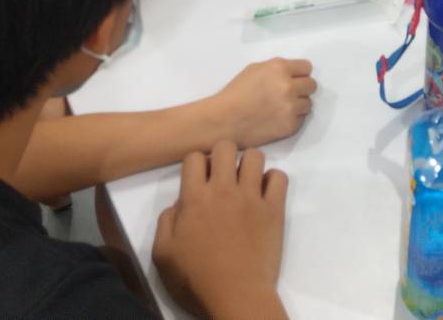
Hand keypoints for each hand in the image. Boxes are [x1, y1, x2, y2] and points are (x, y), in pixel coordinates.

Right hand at [153, 143, 288, 318]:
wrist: (236, 297)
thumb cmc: (196, 279)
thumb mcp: (163, 254)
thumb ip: (166, 222)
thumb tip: (178, 204)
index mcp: (194, 198)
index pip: (194, 157)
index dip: (195, 165)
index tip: (199, 180)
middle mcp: (223, 189)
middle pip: (226, 146)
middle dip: (222, 155)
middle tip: (222, 175)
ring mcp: (251, 197)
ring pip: (255, 156)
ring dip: (249, 164)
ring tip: (245, 182)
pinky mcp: (274, 209)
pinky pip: (279, 177)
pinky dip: (273, 180)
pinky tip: (265, 194)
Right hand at [214, 58, 317, 146]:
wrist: (224, 120)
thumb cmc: (236, 92)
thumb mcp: (254, 69)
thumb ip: (276, 69)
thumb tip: (292, 73)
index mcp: (280, 68)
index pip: (307, 67)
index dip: (300, 73)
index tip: (294, 78)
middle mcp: (289, 86)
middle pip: (311, 85)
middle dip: (302, 88)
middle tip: (289, 94)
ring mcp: (291, 107)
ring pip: (308, 103)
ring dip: (298, 104)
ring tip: (281, 108)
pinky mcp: (290, 126)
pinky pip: (301, 119)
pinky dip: (292, 118)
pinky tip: (278, 118)